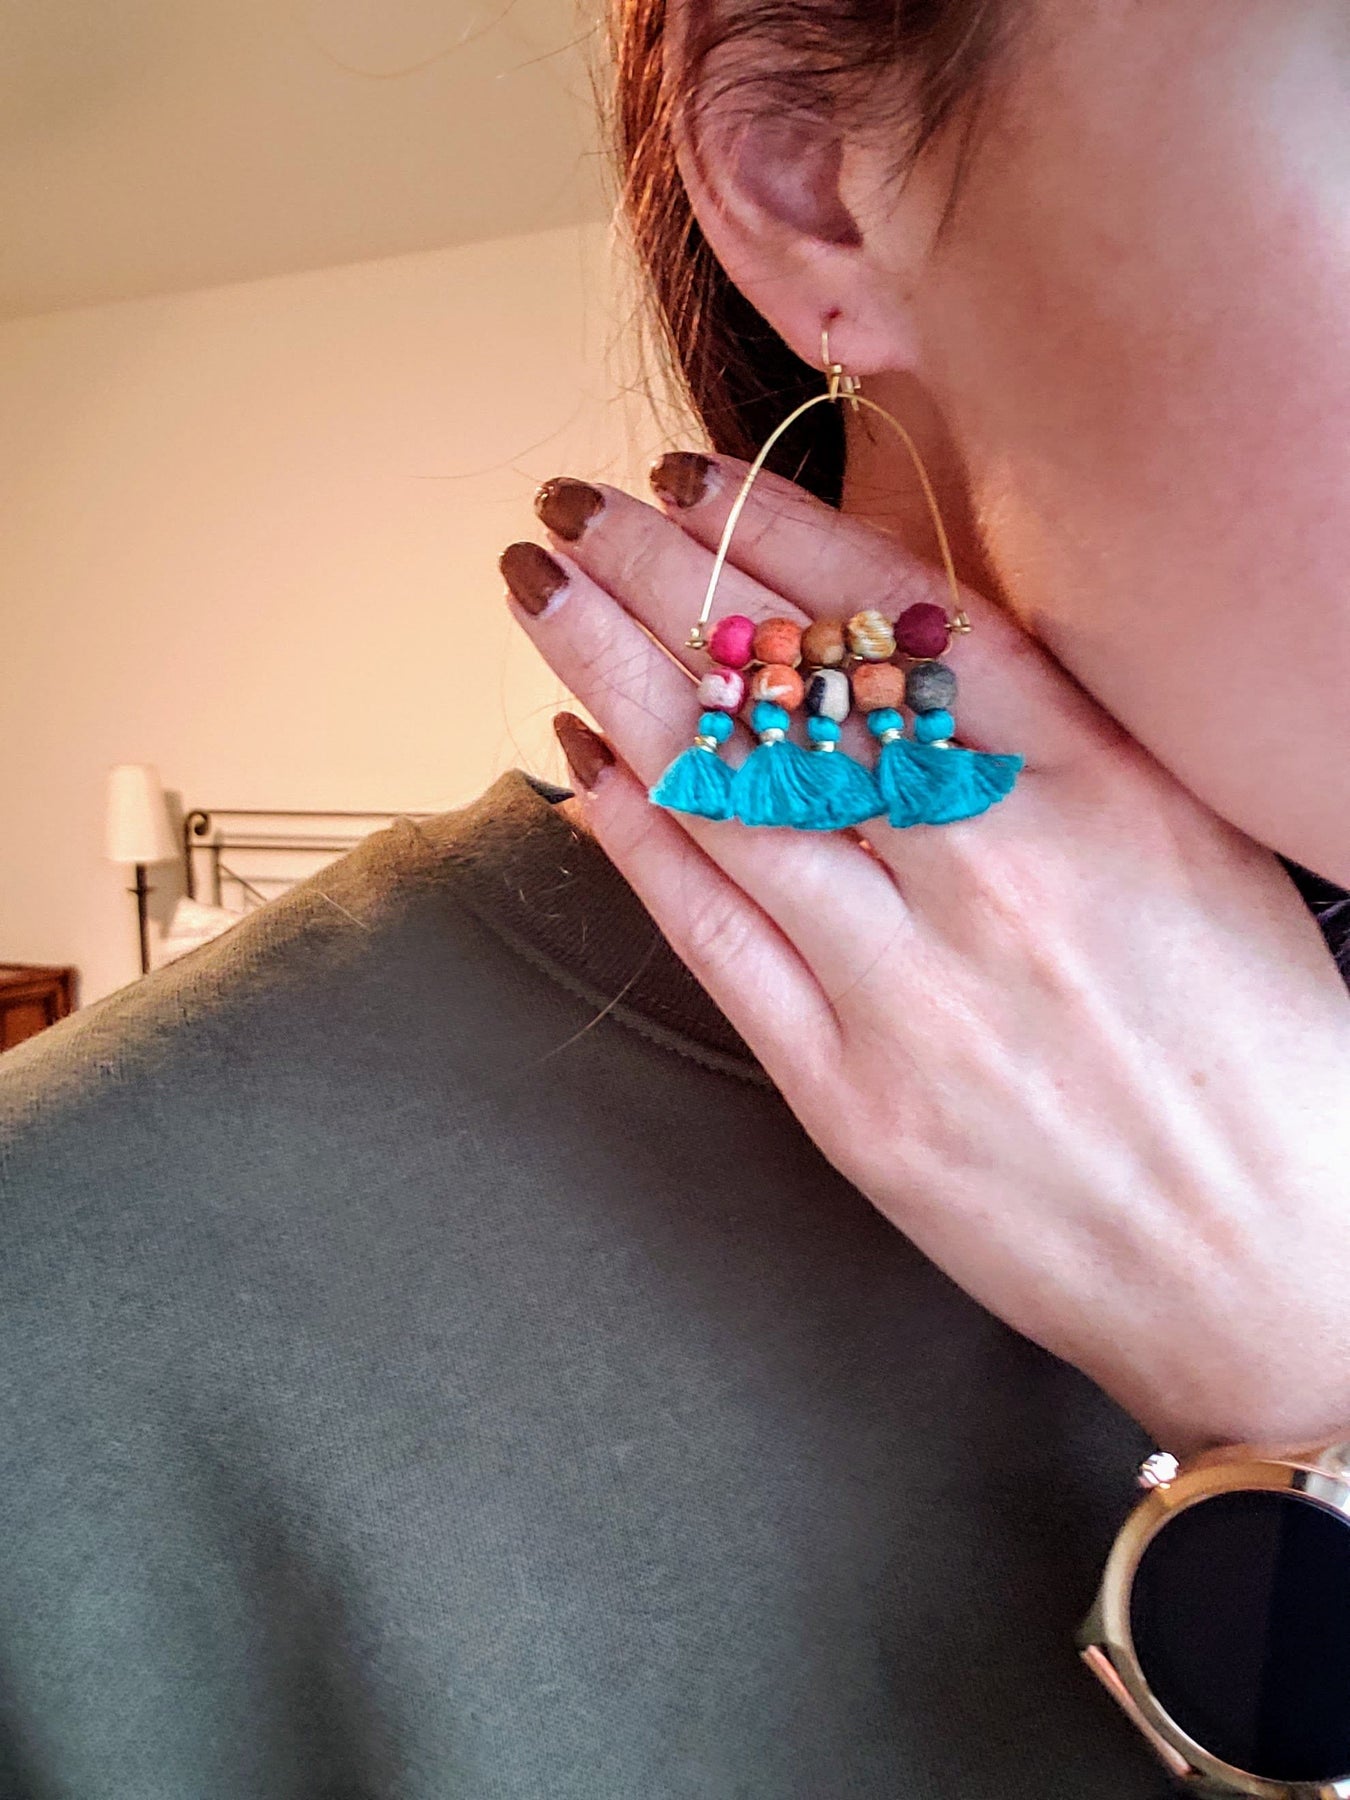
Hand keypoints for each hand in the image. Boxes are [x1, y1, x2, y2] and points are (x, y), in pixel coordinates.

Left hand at [500, 458, 1349, 1458]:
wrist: (1278, 1270)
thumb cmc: (1264, 1057)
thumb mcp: (1200, 851)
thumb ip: (1067, 748)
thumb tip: (911, 649)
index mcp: (1107, 794)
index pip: (907, 620)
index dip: (778, 535)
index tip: (692, 480)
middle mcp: (999, 875)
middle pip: (790, 692)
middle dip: (659, 579)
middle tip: (570, 509)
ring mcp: (913, 995)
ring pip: (731, 798)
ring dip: (615, 679)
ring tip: (542, 594)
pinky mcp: (855, 1103)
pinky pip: (718, 944)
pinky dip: (641, 845)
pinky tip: (582, 761)